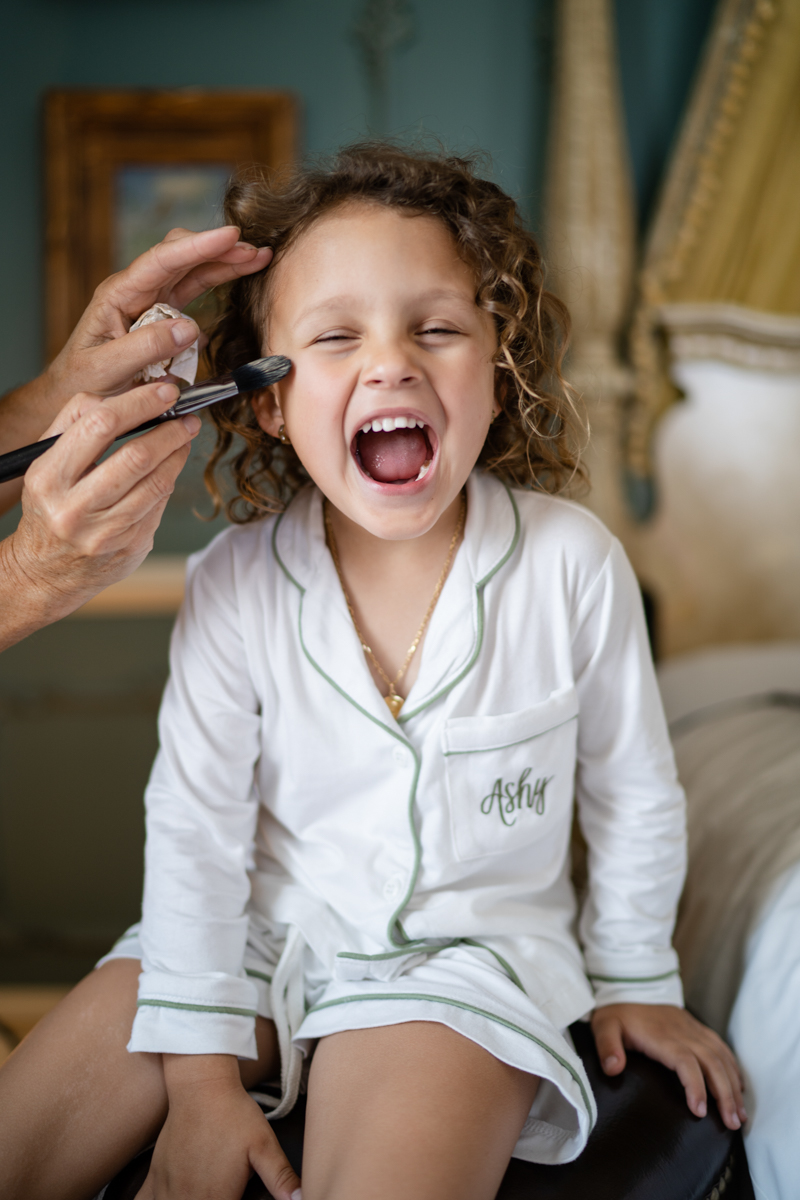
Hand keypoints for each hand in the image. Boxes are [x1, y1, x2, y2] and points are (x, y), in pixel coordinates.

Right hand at [0, 381, 199, 648]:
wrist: (44, 572)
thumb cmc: (50, 506)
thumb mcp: (46, 461)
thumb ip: (74, 421)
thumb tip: (120, 394)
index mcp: (49, 477)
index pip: (100, 426)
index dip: (139, 404)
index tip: (164, 393)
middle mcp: (74, 508)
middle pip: (135, 456)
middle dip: (170, 431)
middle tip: (186, 417)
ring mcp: (104, 533)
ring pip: (155, 484)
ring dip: (178, 455)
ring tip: (185, 437)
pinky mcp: (128, 548)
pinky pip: (159, 506)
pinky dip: (169, 481)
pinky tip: (172, 468)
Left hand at [45, 225, 272, 403]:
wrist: (73, 396)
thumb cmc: (83, 383)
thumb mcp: (106, 369)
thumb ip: (144, 347)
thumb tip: (188, 328)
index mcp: (118, 294)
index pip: (162, 261)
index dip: (198, 246)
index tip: (230, 236)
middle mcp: (137, 291)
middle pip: (182, 257)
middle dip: (219, 249)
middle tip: (256, 251)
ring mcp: (152, 302)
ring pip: (193, 271)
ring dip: (225, 263)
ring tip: (258, 258)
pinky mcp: (164, 318)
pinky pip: (194, 295)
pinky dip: (218, 285)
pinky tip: (241, 278)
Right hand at [137, 1055, 300, 1199]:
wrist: (200, 1085)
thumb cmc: (233, 1114)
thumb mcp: (264, 1145)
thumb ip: (281, 1178)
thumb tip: (303, 1199)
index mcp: (215, 1198)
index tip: (237, 1198)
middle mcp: (186, 1199)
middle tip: (225, 1192)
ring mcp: (166, 1190)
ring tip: (203, 1194)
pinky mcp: (154, 1178)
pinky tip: (170, 1197)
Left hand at [591, 1003, 746, 1130]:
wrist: (629, 984)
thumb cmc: (617, 1012)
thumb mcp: (604, 1026)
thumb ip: (607, 1047)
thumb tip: (613, 1069)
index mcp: (660, 1036)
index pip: (685, 1062)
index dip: (695, 1086)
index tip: (700, 1112)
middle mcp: (682, 1032)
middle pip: (711, 1062)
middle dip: (725, 1094)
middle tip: (732, 1123)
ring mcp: (692, 1028)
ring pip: (720, 1056)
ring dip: (733, 1084)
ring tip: (740, 1114)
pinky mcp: (696, 1027)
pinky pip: (720, 1046)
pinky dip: (733, 1066)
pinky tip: (739, 1085)